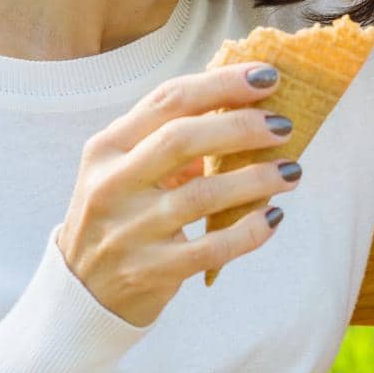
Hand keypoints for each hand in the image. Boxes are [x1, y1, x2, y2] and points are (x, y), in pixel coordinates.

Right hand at [55, 62, 303, 326]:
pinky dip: (249, 230)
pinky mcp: (151, 271)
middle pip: (182, 139)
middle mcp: (112, 185)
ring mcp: (130, 231)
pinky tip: (273, 216)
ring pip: (203, 194)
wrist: (81, 295)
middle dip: (241, 126)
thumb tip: (243, 109)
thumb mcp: (124, 171)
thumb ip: (169, 140)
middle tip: (284, 126)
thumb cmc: (119, 217)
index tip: (267, 77)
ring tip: (292, 171)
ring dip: (256, 178)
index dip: (222, 83)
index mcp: (106, 148)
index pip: (168, 100)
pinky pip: (212, 247)